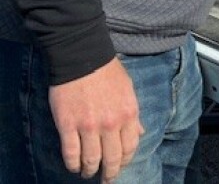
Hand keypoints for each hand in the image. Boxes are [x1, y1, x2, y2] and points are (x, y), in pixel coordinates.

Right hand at [49, 57, 143, 182]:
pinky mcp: (68, 125)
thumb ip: (133, 114)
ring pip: (91, 159)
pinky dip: (72, 164)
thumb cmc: (108, 72)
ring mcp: (89, 126)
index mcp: (129, 113)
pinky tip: (74, 166)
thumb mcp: (129, 90)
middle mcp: (111, 123)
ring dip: (90, 171)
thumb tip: (140, 133)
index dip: (125, 161)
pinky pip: (71, 153)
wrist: (83, 57)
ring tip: (87, 173)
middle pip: (112, 158)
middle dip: (109, 173)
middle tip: (106, 180)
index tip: (120, 167)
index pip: (130, 147)